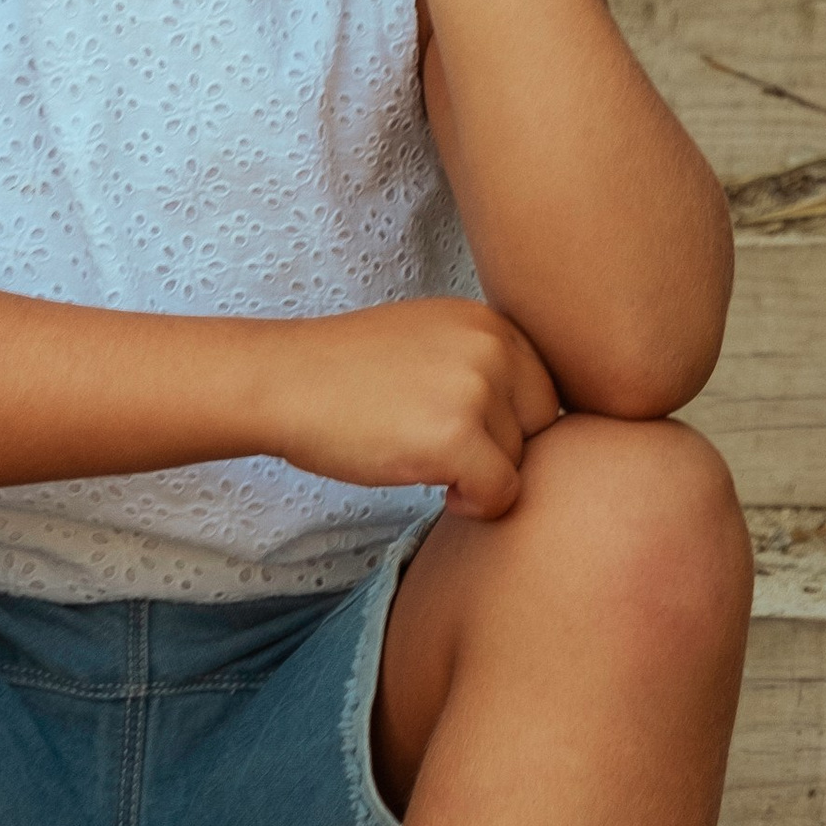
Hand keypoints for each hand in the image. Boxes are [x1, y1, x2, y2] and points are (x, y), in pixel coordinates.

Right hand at [255, 299, 561, 519]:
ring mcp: (476, 389)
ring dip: (481, 474)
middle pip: (542, 424)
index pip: (543, 389)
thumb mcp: (428, 339)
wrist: (281, 382)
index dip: (507, 423)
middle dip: (502, 448)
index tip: (461, 431)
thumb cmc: (344, 372)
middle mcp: (492, 346)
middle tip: (447, 452)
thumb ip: (483, 362)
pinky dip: (475, 504)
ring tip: (427, 461)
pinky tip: (439, 491)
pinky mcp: (456, 437)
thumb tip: (541, 415)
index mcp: (488, 321)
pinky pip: (502, 493)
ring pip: (522, 461)